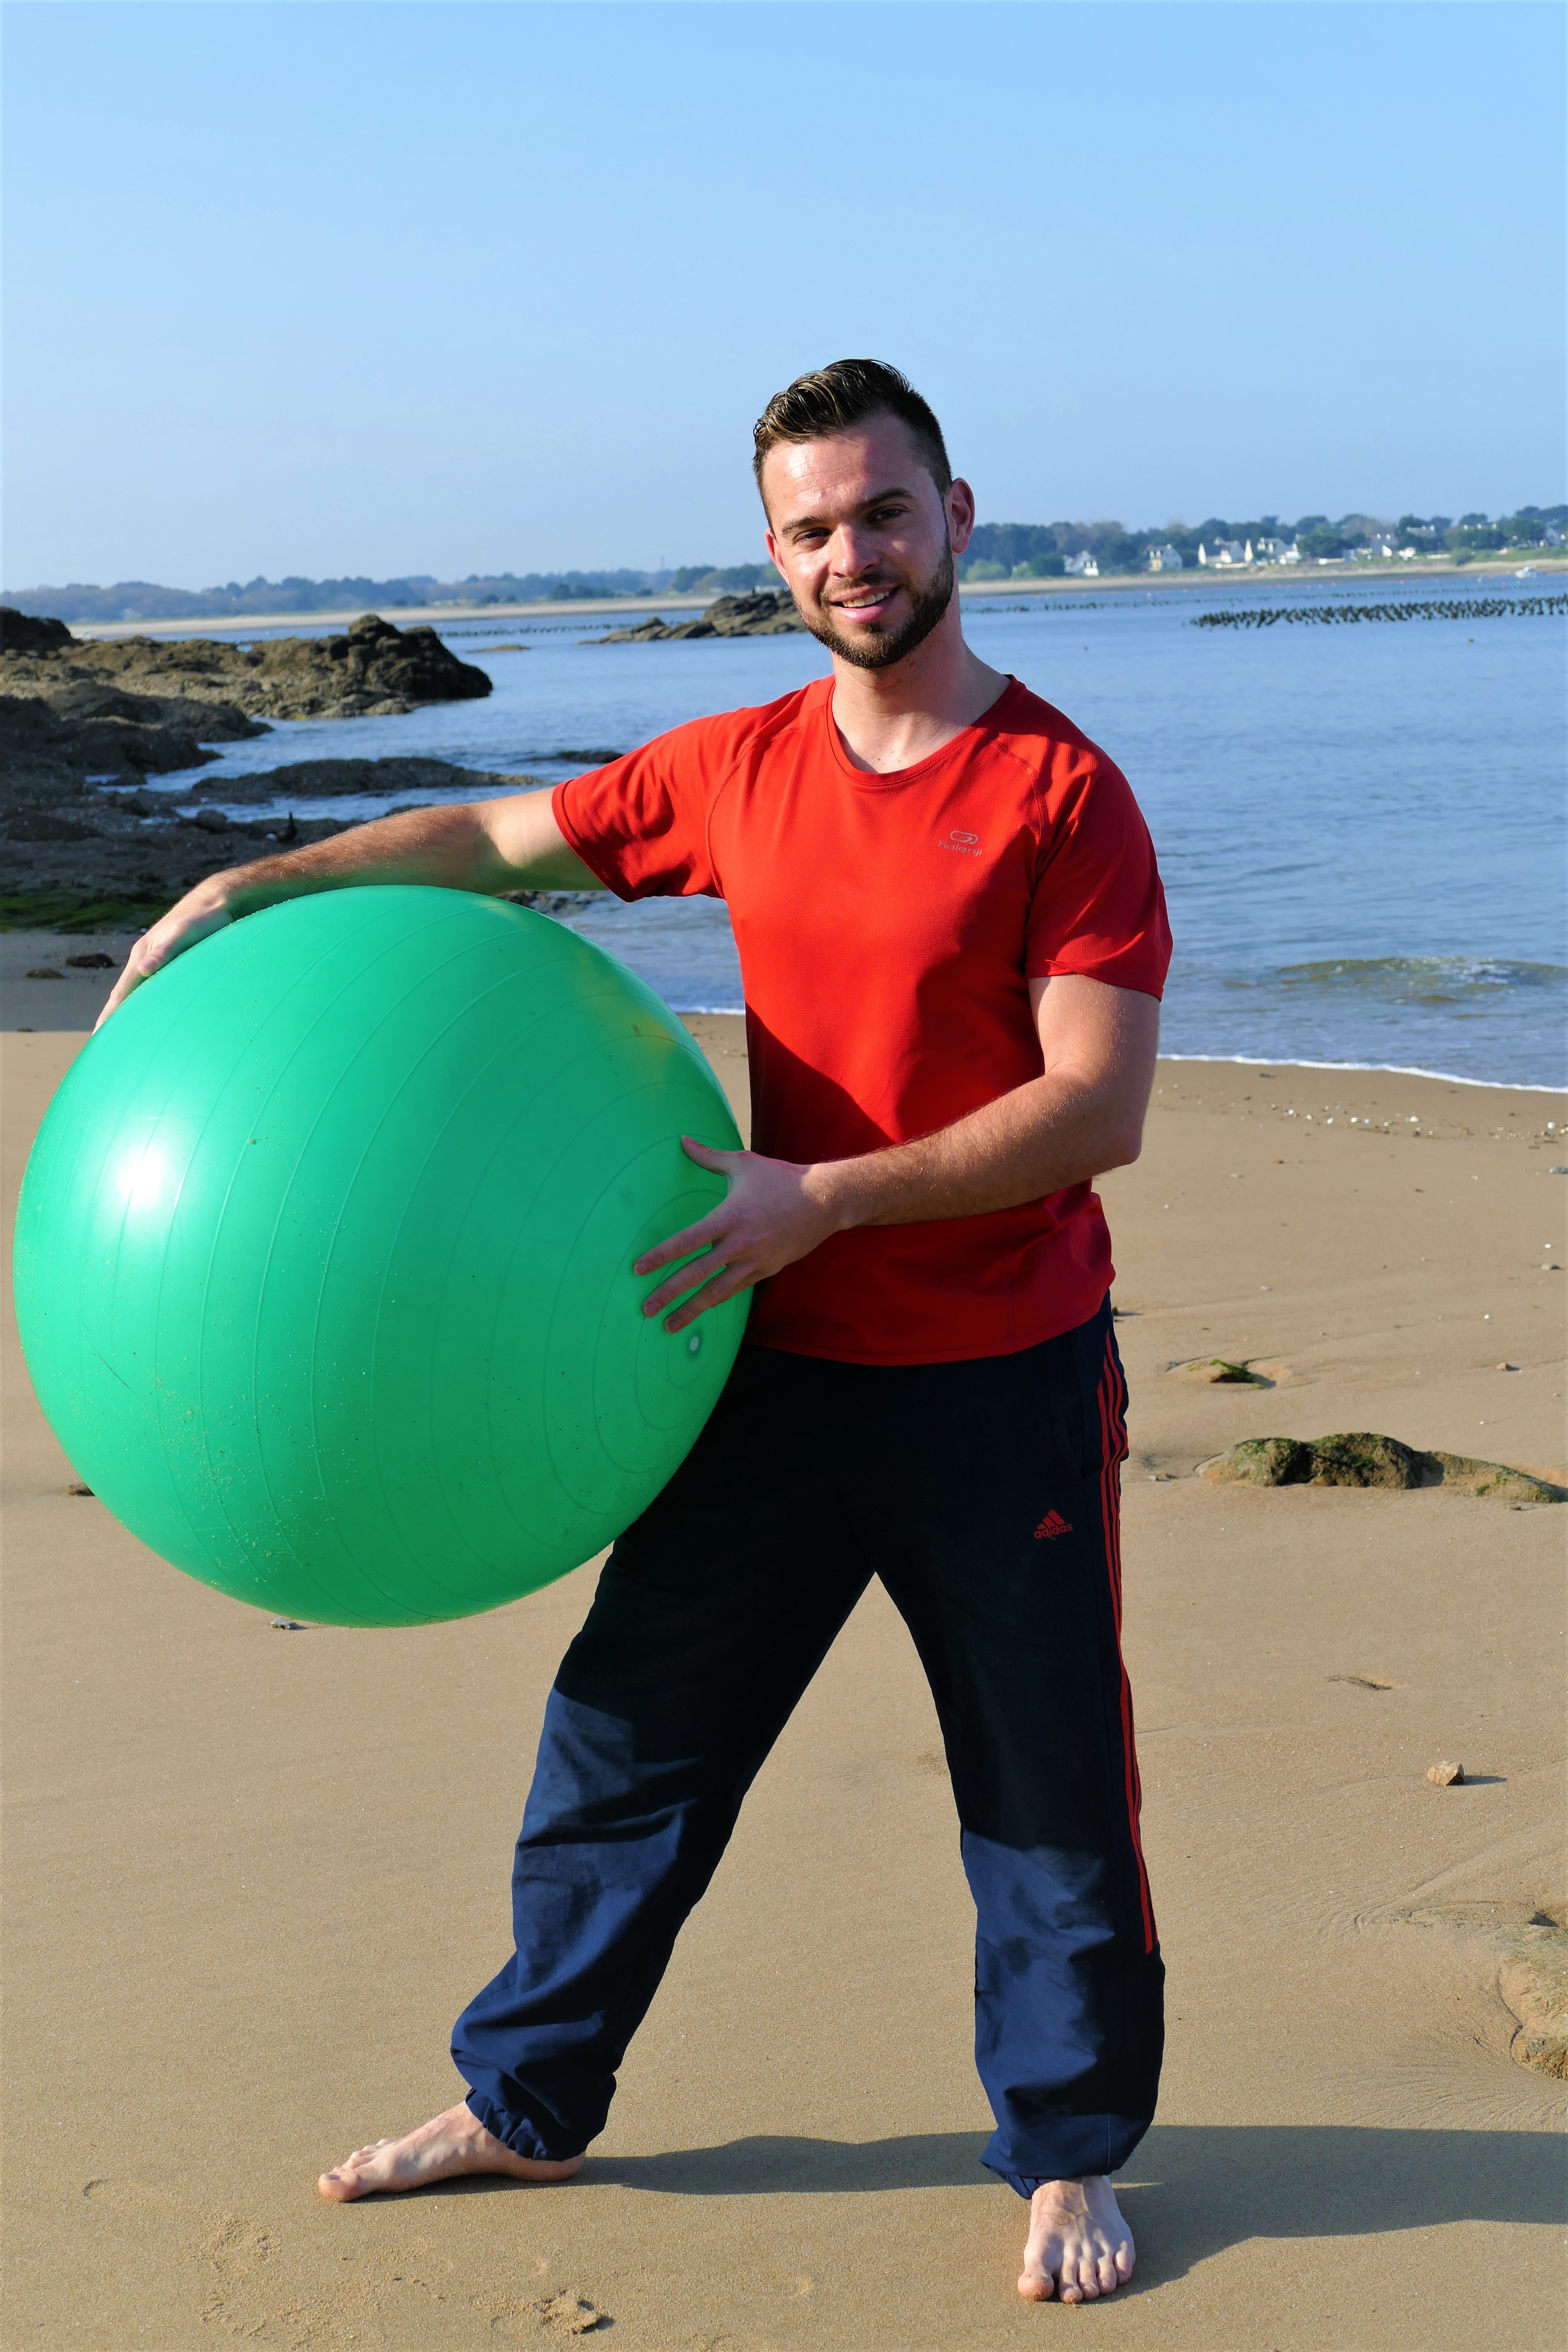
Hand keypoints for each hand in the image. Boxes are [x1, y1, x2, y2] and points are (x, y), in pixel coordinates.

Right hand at [95, 877, 236, 1027]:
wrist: (216, 903)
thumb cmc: (203, 919)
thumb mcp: (184, 934)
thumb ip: (165, 951)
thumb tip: (144, 970)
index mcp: (143, 955)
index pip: (122, 991)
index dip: (110, 1013)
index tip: (99, 1035)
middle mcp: (145, 959)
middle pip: (123, 994)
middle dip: (112, 1017)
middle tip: (100, 1041)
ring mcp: (156, 961)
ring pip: (136, 991)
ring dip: (126, 1011)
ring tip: (119, 1032)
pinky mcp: (170, 962)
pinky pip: (151, 988)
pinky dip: (144, 1003)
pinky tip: (148, 1013)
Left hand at [633, 1137, 844, 1331]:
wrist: (825, 1201)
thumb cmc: (781, 1178)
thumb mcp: (744, 1163)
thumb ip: (709, 1157)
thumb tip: (682, 1140)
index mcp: (730, 1216)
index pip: (687, 1240)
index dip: (661, 1256)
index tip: (638, 1269)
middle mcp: (740, 1244)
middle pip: (697, 1274)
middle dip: (669, 1294)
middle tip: (645, 1309)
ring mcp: (754, 1261)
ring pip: (717, 1292)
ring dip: (691, 1310)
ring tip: (669, 1325)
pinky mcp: (767, 1270)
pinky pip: (737, 1290)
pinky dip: (717, 1301)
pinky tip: (702, 1310)